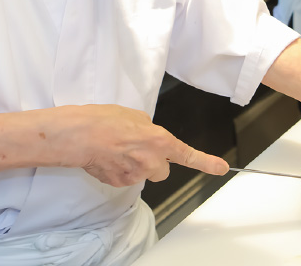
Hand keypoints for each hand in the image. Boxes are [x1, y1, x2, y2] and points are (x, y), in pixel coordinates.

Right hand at [57, 104, 228, 186]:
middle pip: (163, 169)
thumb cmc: (103, 120)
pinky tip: (108, 157)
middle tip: (136, 147)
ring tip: (117, 149)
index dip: (207, 163)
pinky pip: (127, 178)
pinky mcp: (121, 184)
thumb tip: (150, 138)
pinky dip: (120, 170)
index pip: (188, 155)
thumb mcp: (134, 116)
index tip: (222, 168)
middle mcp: (152, 161)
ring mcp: (136, 175)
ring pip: (144, 174)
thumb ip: (149, 129)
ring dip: (136, 165)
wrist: (79, 135)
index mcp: (159, 140)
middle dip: (154, 161)